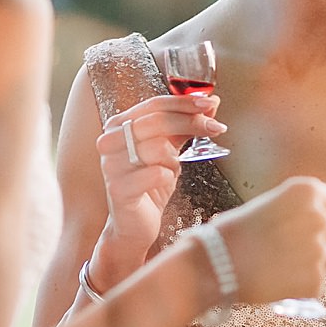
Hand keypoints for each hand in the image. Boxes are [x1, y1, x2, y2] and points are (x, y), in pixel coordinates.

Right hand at [92, 94, 225, 263]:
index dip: (184, 102)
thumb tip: (211, 101)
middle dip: (191, 123)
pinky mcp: (118, 189)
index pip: (155, 104)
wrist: (135, 225)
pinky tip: (163, 183)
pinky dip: (168, 177)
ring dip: (175, 159)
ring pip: (159, 148)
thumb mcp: (169, 149)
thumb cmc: (150, 183)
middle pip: (158, 121)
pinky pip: (157, 174)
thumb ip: (185, 125)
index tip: (210, 103)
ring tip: (171, 169)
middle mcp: (109, 141)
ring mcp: (111, 165)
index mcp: (118, 125)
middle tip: (215, 128)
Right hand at [212, 176, 325, 304]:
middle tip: (296, 254)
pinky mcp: (315, 279)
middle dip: (324, 245)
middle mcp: (320, 216)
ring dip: (315, 265)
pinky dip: (302, 286)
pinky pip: (318, 284)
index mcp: (308, 191)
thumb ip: (300, 210)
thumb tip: (324, 223)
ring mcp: (320, 249)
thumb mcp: (270, 205)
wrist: (215, 264)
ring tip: (282, 266)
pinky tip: (278, 280)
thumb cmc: (235, 233)